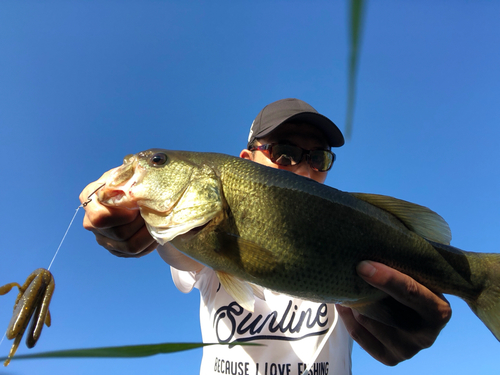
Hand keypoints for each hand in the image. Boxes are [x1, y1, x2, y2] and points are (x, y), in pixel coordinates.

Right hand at [79, 171, 157, 257]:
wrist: (138, 191)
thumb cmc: (133, 178)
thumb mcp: (130, 172)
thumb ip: (131, 179)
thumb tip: (138, 191)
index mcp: (89, 198)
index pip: (101, 217)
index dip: (124, 215)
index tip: (139, 206)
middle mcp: (91, 221)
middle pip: (119, 233)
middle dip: (142, 223)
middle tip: (155, 212)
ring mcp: (103, 238)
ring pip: (129, 246)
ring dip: (150, 234)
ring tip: (159, 221)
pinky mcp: (116, 249)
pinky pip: (136, 253)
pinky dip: (150, 243)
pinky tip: (157, 231)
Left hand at [336, 261, 451, 365]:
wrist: (415, 315)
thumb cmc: (414, 285)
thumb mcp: (418, 275)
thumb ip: (404, 265)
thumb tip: (375, 242)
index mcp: (439, 312)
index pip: (411, 292)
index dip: (386, 278)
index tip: (362, 265)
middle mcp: (425, 337)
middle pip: (384, 310)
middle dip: (362, 290)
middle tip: (347, 270)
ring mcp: (406, 351)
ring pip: (367, 320)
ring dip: (354, 301)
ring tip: (348, 285)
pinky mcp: (389, 358)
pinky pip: (358, 334)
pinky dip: (347, 316)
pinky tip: (343, 301)